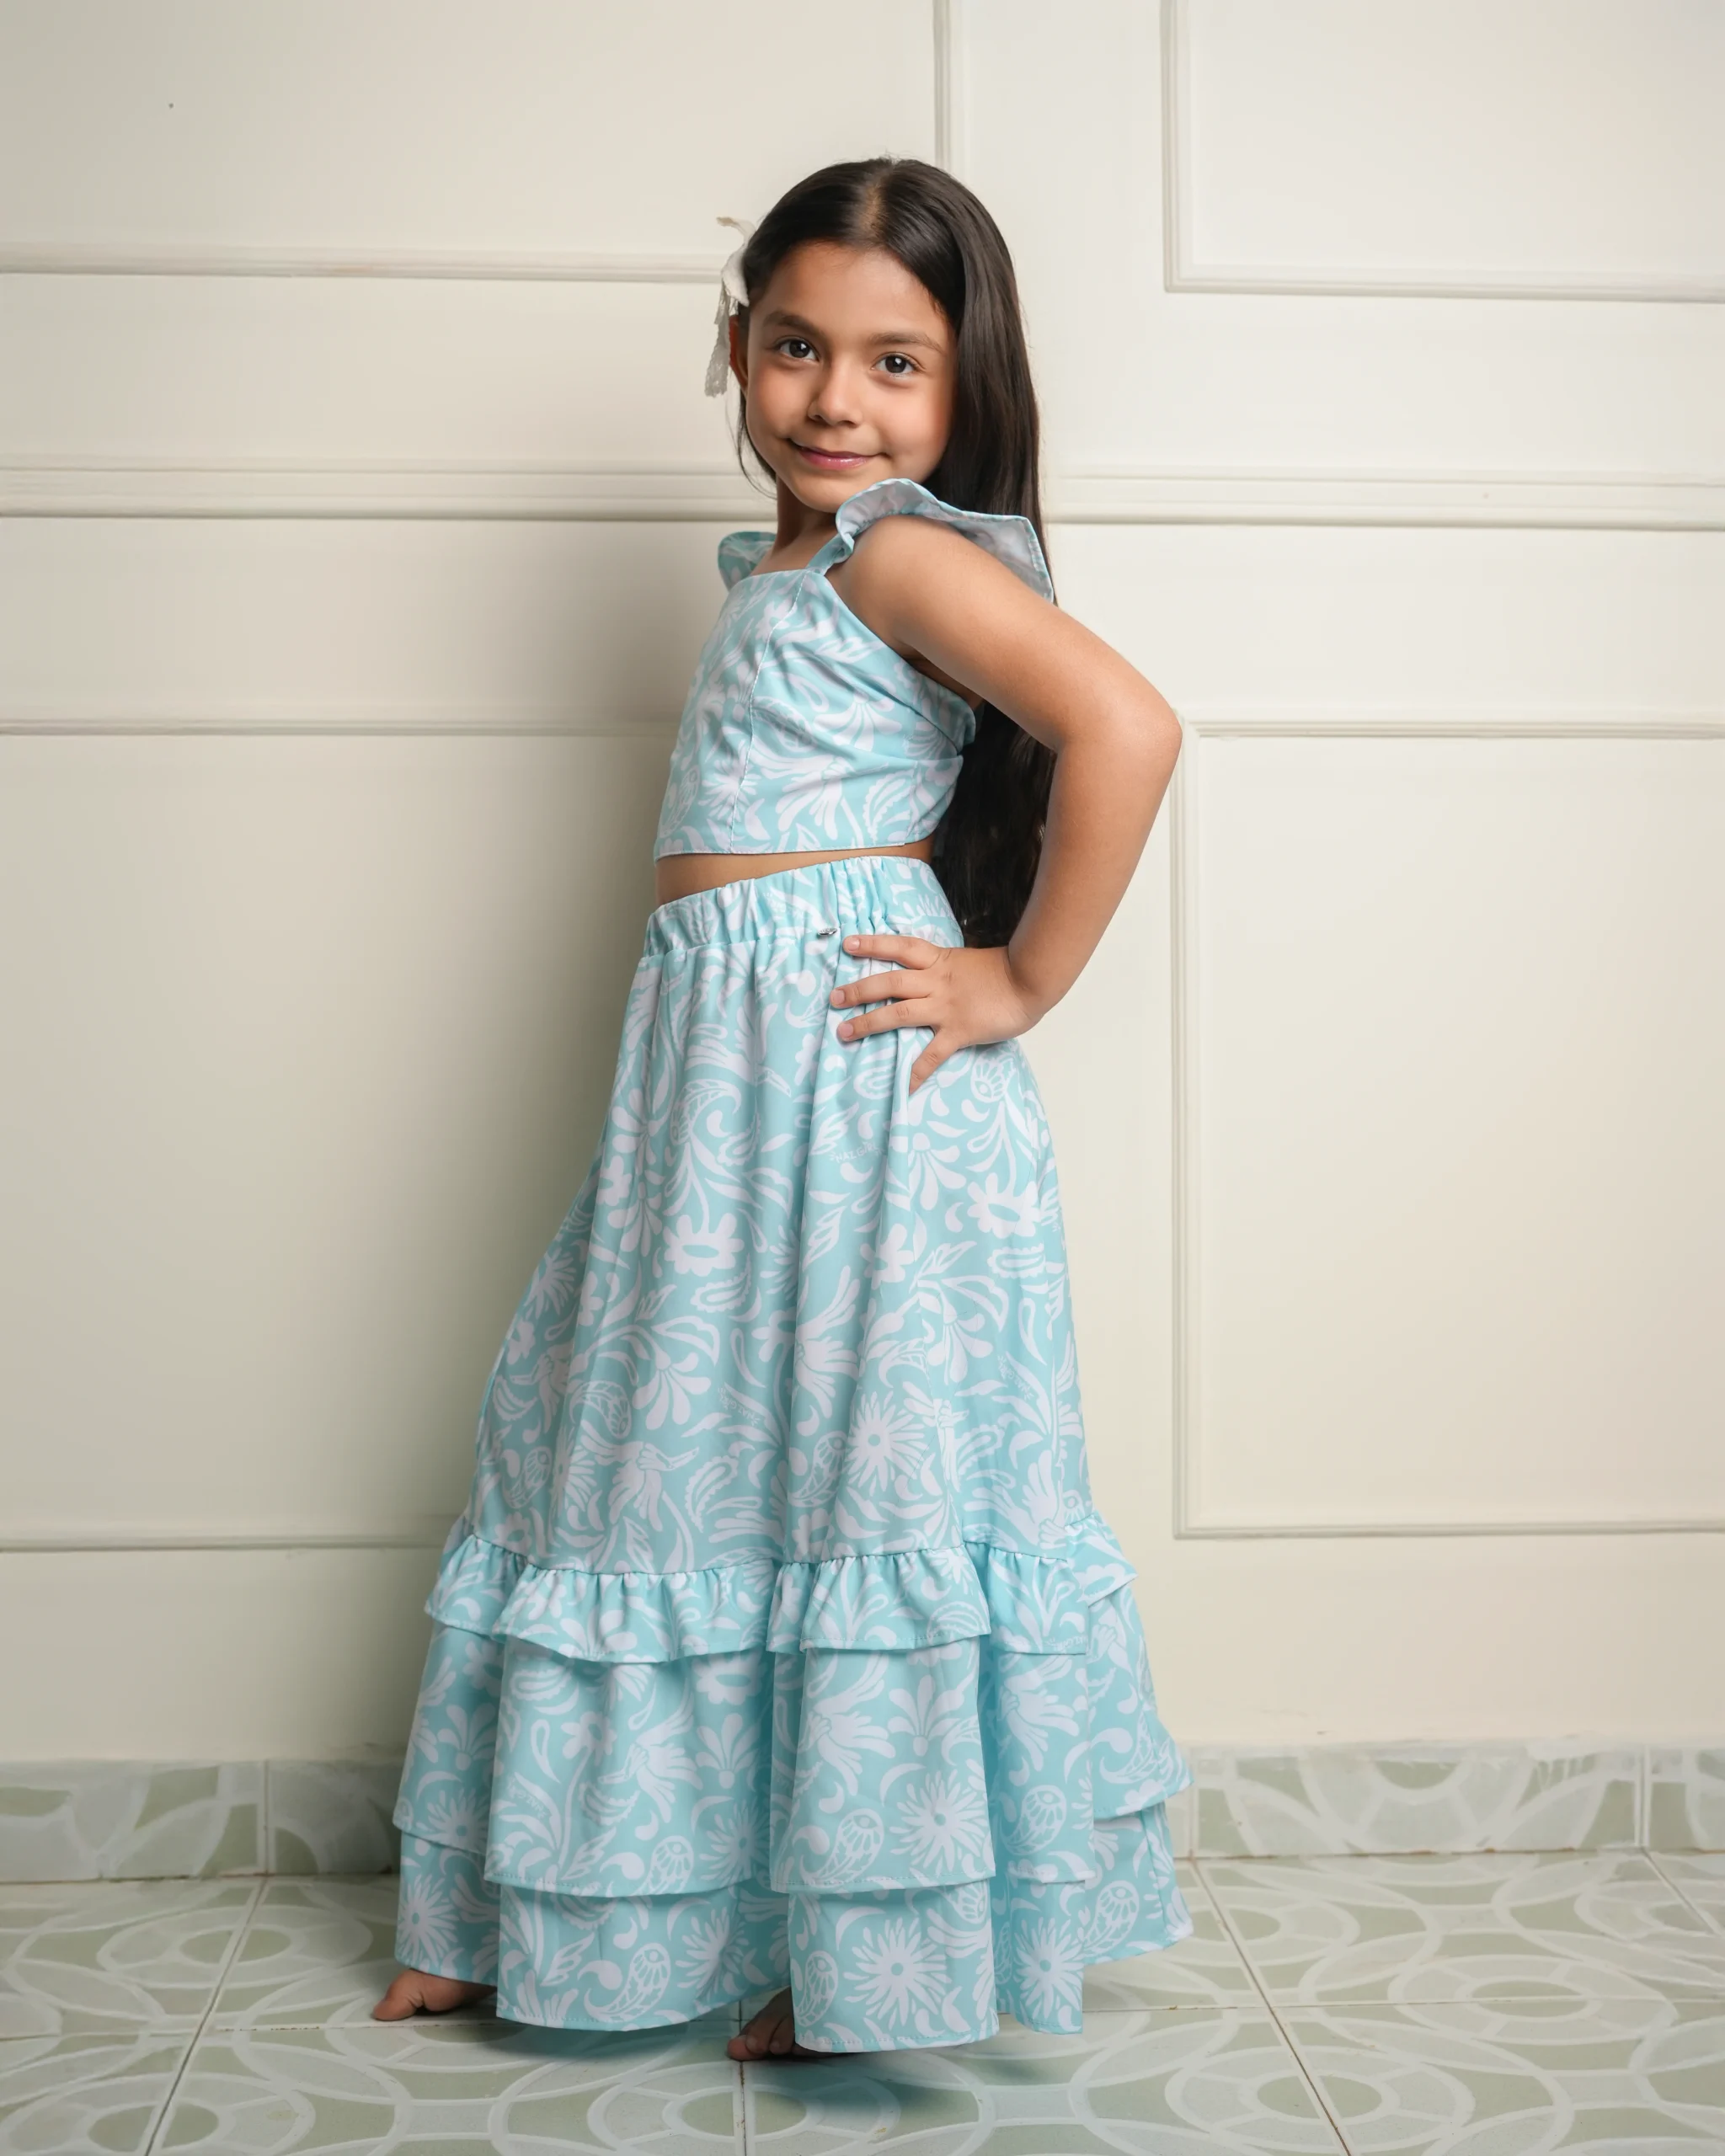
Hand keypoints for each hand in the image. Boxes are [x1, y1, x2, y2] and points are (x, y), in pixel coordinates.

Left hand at [829, 934, 1045, 1093]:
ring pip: (899, 1013)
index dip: (873, 944)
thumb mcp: (969, 962)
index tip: (848, 945)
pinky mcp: (959, 1031)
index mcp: (940, 961)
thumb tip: (930, 976)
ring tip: (845, 1032)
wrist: (1032, 980)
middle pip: (889, 981)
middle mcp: (936, 982)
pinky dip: (915, 1072)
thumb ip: (948, 970)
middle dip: (859, 989)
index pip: (900, 947)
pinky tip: (902, 1088)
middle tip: (834, 997)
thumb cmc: (1006, 971)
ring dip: (870, 1022)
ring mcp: (946, 1007)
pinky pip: (931, 1055)